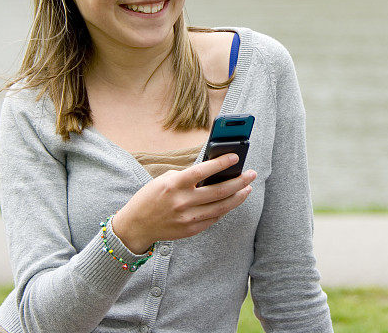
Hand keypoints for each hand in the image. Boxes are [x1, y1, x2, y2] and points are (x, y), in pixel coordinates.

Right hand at [112, 153, 256, 252]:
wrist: (136, 225)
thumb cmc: (151, 197)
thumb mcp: (165, 180)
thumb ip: (188, 176)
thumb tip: (214, 173)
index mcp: (174, 184)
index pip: (203, 171)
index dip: (221, 163)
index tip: (235, 157)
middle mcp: (183, 202)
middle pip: (219, 191)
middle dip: (239, 182)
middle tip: (251, 174)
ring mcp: (188, 218)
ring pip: (221, 207)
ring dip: (238, 197)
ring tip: (248, 188)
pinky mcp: (191, 230)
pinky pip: (214, 218)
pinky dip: (224, 209)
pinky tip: (231, 201)